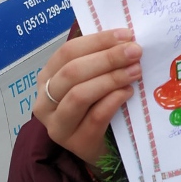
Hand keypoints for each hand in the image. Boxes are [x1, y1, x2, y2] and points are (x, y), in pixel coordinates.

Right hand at [33, 28, 141, 167]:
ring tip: (135, 71)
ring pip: (80, 94)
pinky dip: (113, 100)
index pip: (68, 52)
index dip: (98, 41)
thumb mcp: (92, 80)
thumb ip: (100, 60)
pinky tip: (128, 92)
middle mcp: (44, 101)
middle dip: (107, 58)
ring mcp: (58, 125)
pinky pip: (95, 117)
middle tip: (135, 52)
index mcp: (47, 77)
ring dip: (111, 78)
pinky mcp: (76, 143)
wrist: (101, 147)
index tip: (126, 35)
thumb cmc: (96, 106)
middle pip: (73, 71)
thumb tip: (125, 38)